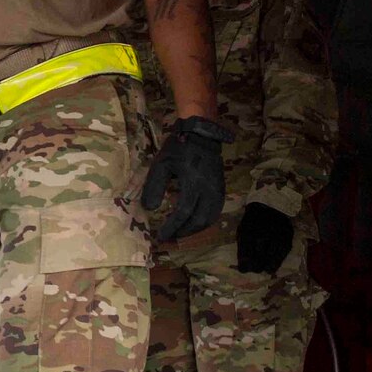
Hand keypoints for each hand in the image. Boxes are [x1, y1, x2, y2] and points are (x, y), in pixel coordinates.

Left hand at [141, 116, 233, 241]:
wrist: (202, 134)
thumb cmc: (179, 148)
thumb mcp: (161, 164)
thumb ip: (154, 186)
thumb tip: (149, 209)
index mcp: (193, 182)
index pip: (183, 212)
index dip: (172, 227)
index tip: (160, 236)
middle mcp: (208, 189)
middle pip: (198, 220)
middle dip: (183, 232)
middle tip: (169, 238)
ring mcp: (217, 190)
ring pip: (209, 219)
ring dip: (194, 230)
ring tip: (179, 233)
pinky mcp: (221, 189)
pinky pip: (215, 212)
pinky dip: (204, 222)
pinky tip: (193, 224)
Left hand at [235, 203, 295, 273]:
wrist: (271, 206)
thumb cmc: (253, 220)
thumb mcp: (242, 230)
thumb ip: (242, 247)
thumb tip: (243, 265)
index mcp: (248, 235)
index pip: (245, 258)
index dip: (244, 267)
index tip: (244, 269)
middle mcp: (263, 238)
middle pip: (258, 262)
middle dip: (255, 268)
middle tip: (254, 269)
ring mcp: (276, 240)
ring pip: (270, 262)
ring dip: (265, 267)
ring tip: (263, 269)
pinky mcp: (287, 241)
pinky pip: (281, 257)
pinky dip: (276, 263)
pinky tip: (272, 267)